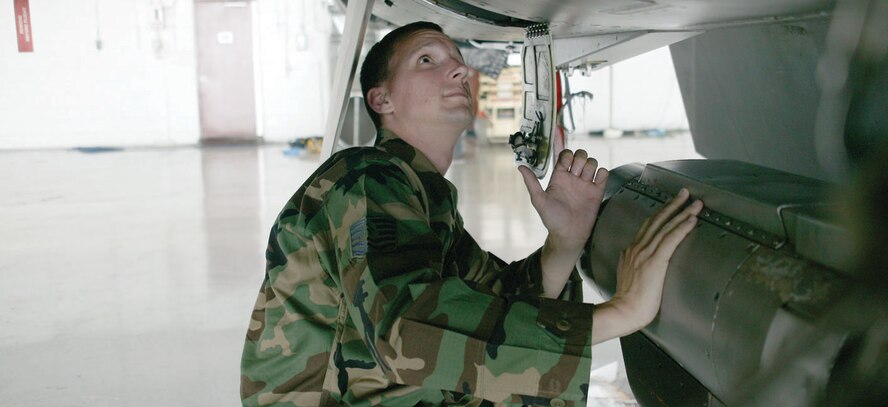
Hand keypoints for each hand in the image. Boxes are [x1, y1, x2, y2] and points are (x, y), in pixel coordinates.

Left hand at [519, 149, 607, 297]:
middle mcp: (573, 177)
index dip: (562, 146)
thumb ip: (531, 182)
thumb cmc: (552, 219)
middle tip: (574, 172)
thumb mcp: (539, 200)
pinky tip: (596, 181)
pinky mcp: (597, 191)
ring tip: (584, 180)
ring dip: (589, 166)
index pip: (562, 155)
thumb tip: (520, 166)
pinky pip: (603, 173)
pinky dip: (601, 173)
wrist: (569, 235)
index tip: (560, 136)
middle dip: (578, 159)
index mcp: (558, 177)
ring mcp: (585, 183)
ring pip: (591, 162)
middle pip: (579, 155)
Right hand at [591, 188, 702, 343]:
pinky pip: (670, 240)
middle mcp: (637, 248)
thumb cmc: (627, 301)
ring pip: (665, 227)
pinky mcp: (655, 262)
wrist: (624, 310)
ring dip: (682, 213)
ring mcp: (645, 254)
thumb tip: (631, 258)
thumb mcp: (625, 275)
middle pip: (657, 220)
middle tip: (684, 193)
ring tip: (695, 203)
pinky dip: (681, 228)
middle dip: (672, 205)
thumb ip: (628, 263)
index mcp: (631, 251)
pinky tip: (691, 220)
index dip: (661, 214)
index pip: (648, 227)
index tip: (671, 205)